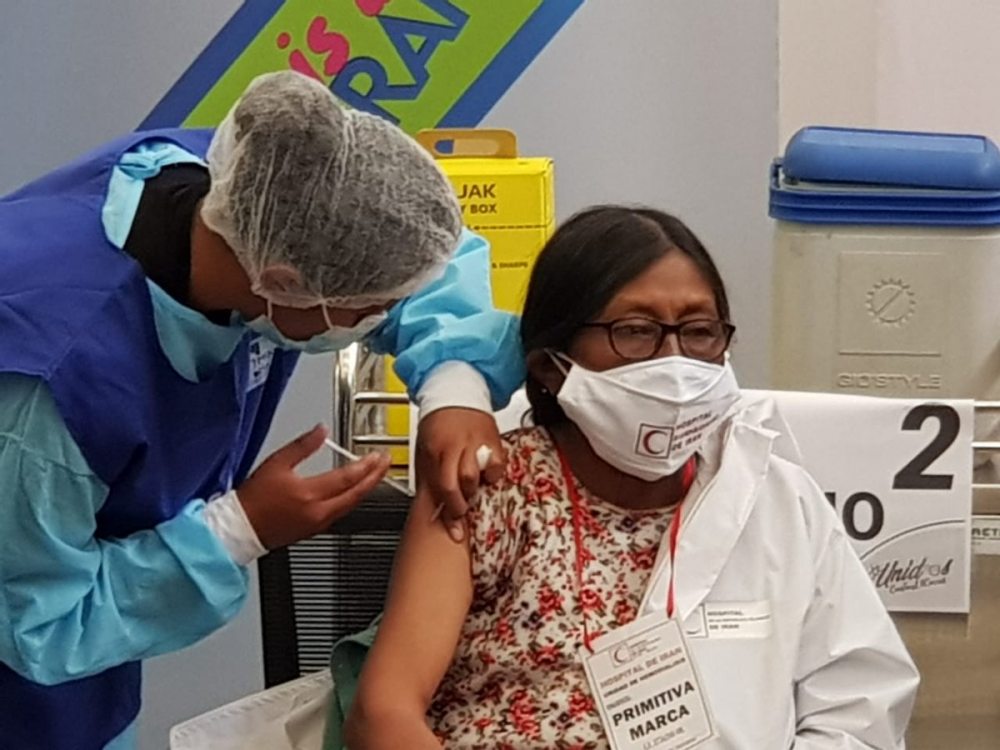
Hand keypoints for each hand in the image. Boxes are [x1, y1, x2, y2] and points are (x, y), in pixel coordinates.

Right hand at [238, 425, 389, 548]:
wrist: (239, 529)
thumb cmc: (254, 500)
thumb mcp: (276, 463)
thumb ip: (302, 445)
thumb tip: (321, 430)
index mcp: (310, 494)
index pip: (347, 478)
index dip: (366, 466)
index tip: (377, 456)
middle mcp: (318, 512)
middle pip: (356, 494)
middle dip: (375, 478)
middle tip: (386, 464)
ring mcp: (318, 523)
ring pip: (351, 505)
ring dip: (366, 489)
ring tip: (375, 475)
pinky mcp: (314, 530)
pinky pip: (341, 513)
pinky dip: (353, 500)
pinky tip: (355, 492)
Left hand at [415, 408, 504, 539]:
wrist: (454, 390)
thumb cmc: (437, 422)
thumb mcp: (426, 449)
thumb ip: (431, 477)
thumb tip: (434, 508)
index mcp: (436, 449)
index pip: (442, 488)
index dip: (449, 515)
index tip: (455, 532)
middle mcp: (456, 445)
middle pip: (461, 484)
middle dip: (462, 503)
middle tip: (461, 506)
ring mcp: (476, 442)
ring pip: (478, 476)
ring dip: (475, 489)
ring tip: (471, 487)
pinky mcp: (493, 439)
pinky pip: (496, 466)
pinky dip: (492, 475)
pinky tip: (486, 473)